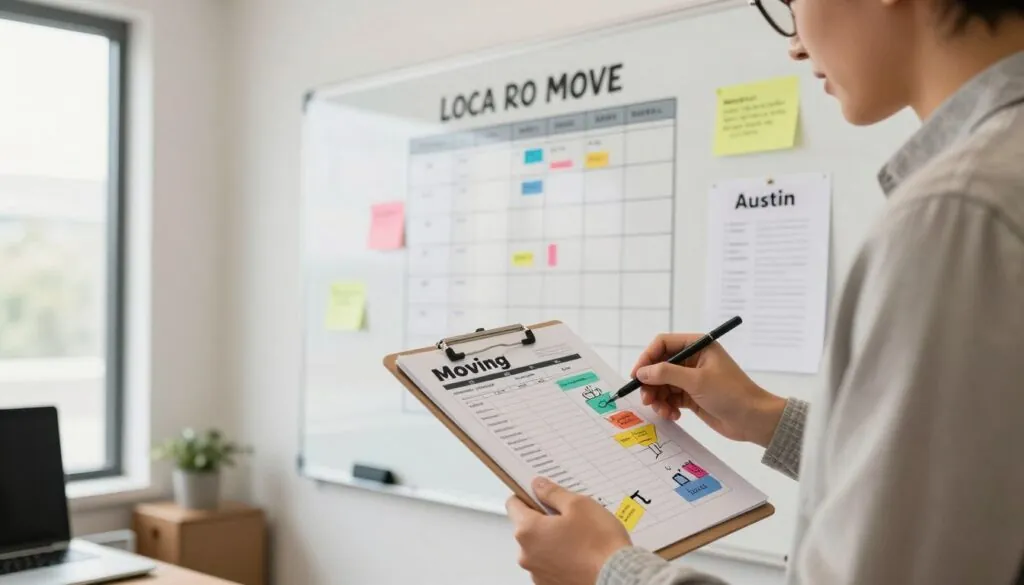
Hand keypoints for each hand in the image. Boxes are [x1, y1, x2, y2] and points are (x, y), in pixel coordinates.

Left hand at [506, 477, 630, 584]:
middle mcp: (527, 555)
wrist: (617, 577)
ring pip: (540, 547)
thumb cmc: (600, 545)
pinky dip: (562, 558)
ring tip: (581, 537)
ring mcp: (538, 573)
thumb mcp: (579, 505)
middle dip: (545, 519)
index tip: (541, 493)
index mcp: (528, 530)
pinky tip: (581, 554)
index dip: (528, 495)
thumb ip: (553, 493)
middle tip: (570, 515)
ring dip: (554, 540)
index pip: (514, 504)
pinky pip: (550, 564)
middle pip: (528, 527)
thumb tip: (539, 486)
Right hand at [631, 333, 785, 446]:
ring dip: (658, 398)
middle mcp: (693, 360)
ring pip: (662, 384)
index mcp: (698, 346)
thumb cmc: (731, 394)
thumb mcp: (697, 381)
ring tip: (663, 411)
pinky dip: (667, 406)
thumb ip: (666, 373)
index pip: (663, 344)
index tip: (637, 375)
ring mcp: (692, 379)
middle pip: (659, 366)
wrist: (753, 420)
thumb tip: (642, 372)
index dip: (647, 358)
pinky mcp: (692, 396)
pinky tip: (674, 415)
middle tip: (646, 399)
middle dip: (651, 383)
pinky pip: (670, 398)